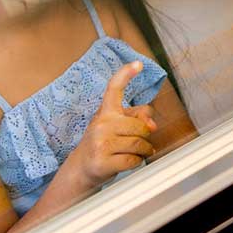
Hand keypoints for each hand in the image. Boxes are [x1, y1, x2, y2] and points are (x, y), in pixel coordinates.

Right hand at [68, 61, 157, 187]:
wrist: (81, 168)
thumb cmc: (103, 143)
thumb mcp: (115, 125)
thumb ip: (136, 117)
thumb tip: (151, 123)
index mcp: (105, 112)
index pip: (114, 89)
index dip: (126, 74)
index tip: (138, 64)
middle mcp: (101, 125)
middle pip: (139, 126)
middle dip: (145, 136)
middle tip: (140, 141)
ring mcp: (100, 143)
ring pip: (138, 144)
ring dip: (144, 150)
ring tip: (138, 152)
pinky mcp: (102, 162)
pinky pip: (133, 160)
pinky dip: (137, 162)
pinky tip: (130, 161)